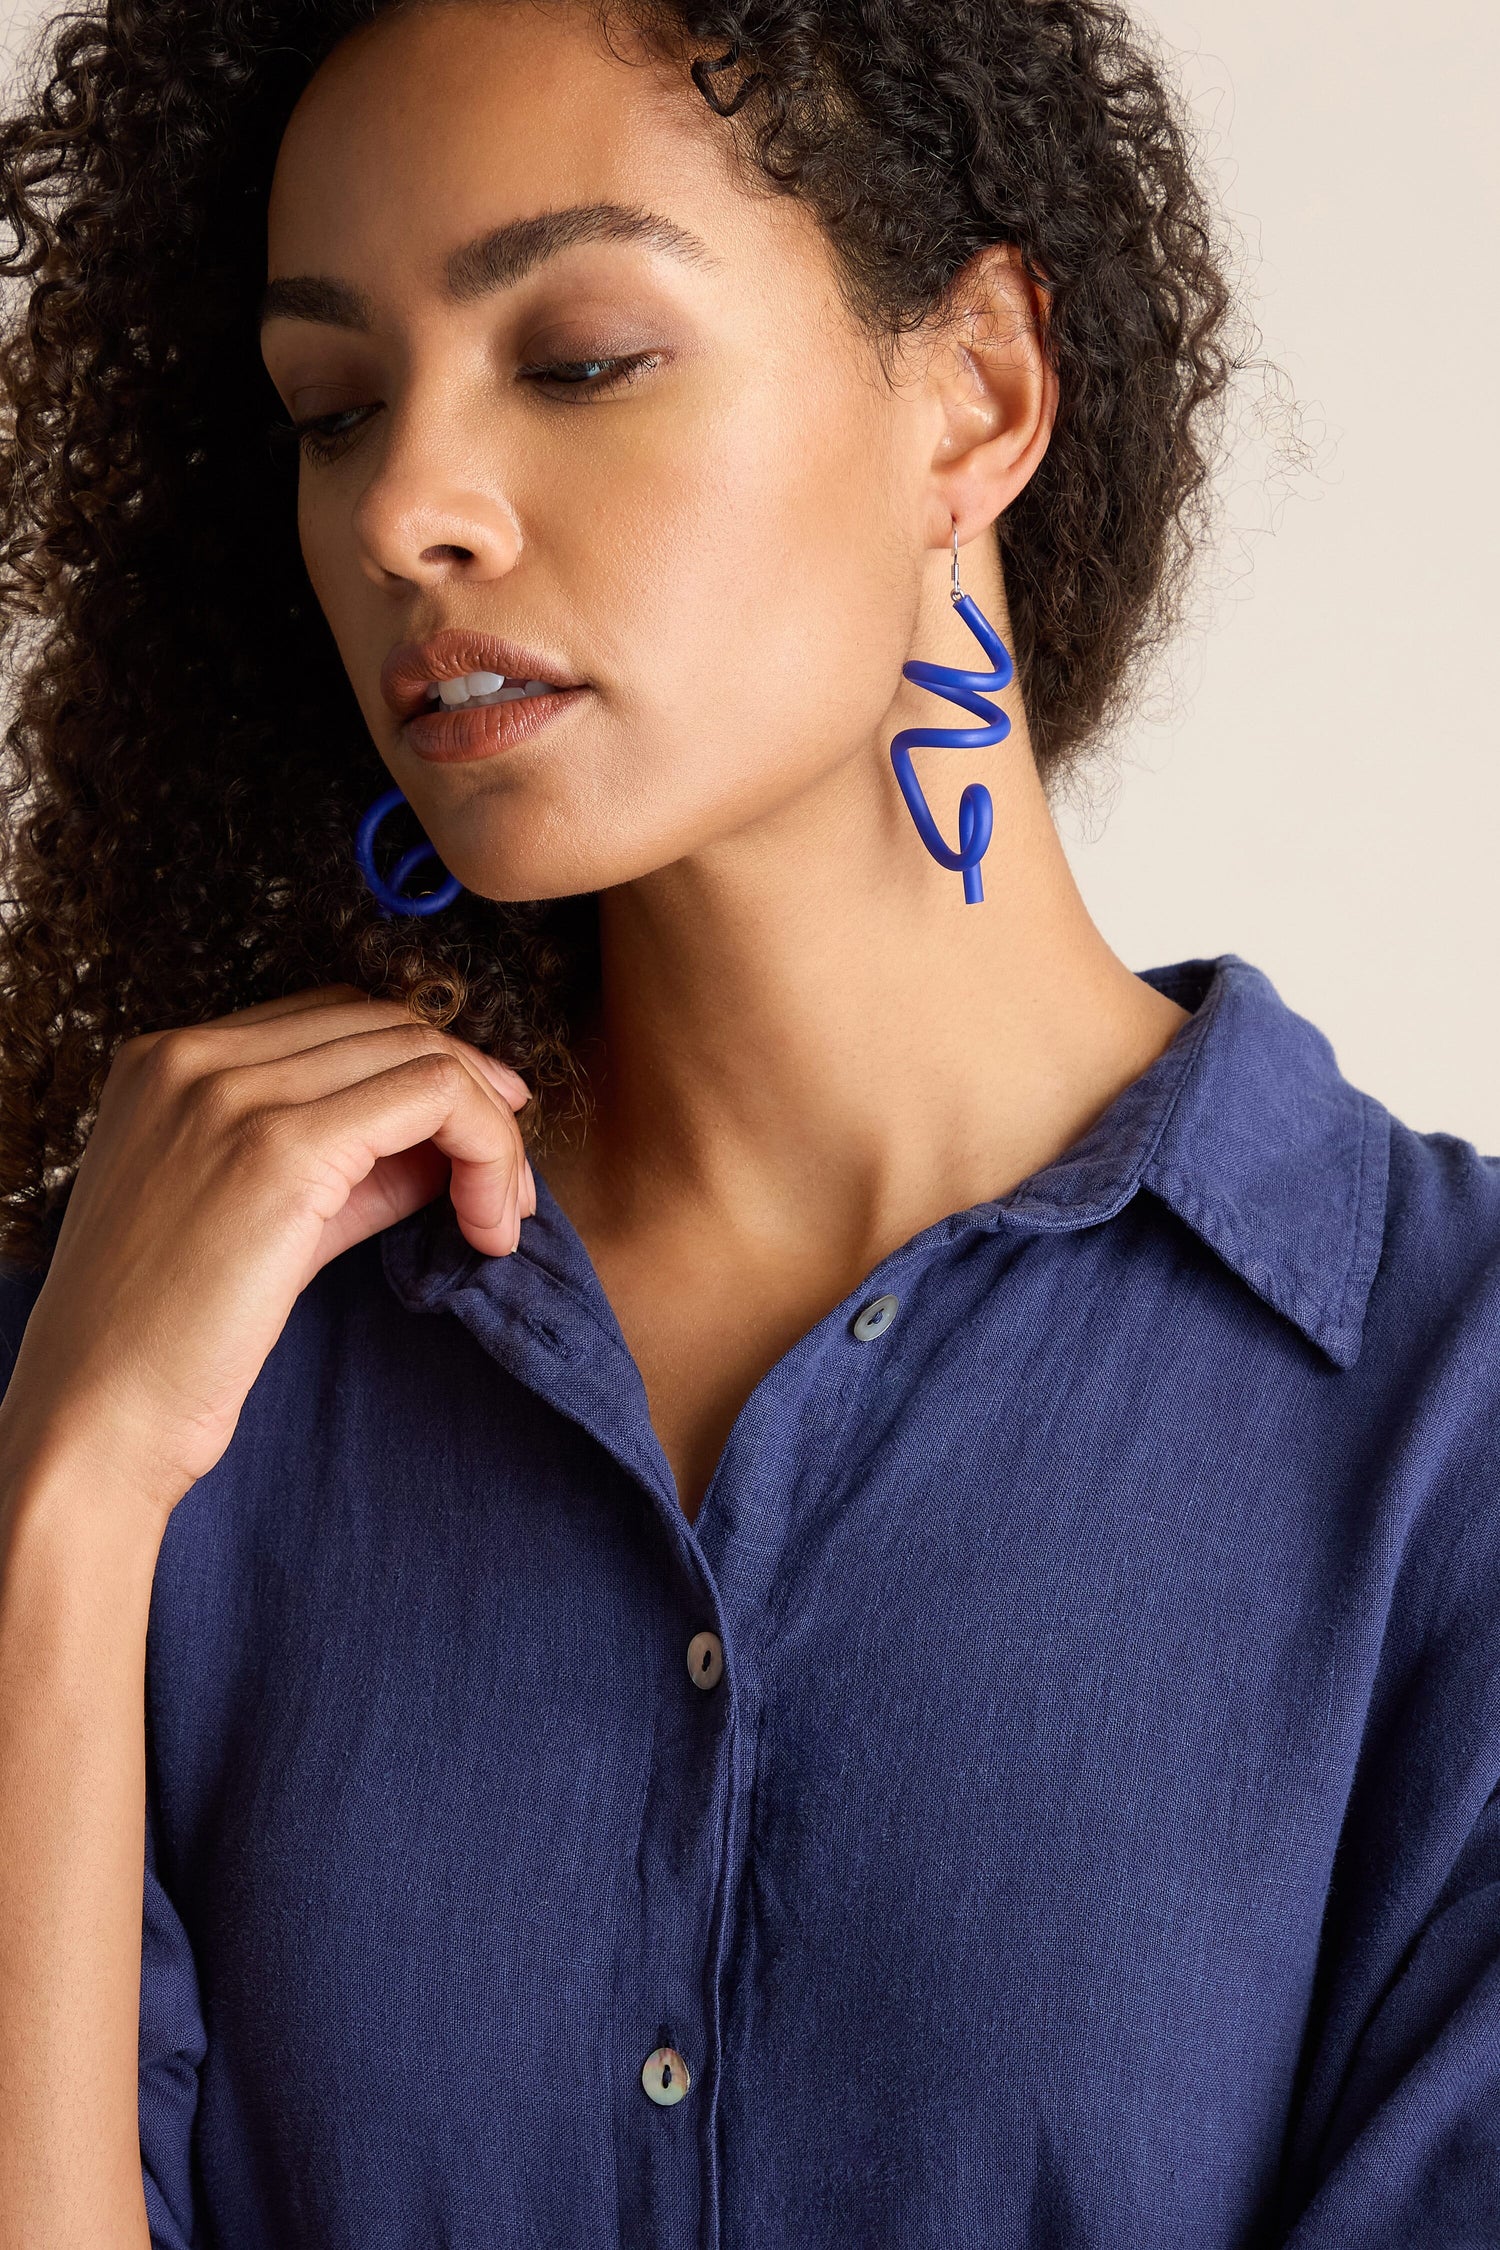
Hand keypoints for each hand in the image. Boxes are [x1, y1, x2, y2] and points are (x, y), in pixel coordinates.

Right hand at [0, 983, 535, 1513]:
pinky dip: (489, 1151)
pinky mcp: (278, 1147)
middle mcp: (192, 1057)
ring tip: (499, 1217)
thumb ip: (347, 1167)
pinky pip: (435, 1097)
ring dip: (491, 1132)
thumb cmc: (168, 1341)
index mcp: (169, 1061)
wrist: (97, 1417)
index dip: (426, 1072)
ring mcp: (231, 1093)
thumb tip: (447, 1149)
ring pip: (423, 1053)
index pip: (338, 1019)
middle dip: (474, 1098)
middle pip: (388, 1024)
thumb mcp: (263, 1221)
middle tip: (505, 1187)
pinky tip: (489, 1227)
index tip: (474, 1142)